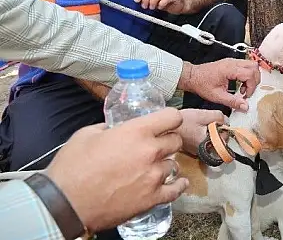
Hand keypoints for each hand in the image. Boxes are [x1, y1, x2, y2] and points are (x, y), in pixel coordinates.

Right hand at [45, 108, 187, 232]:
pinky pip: (176, 189)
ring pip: (174, 164)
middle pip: (176, 141)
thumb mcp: (86, 134)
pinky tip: (177, 182)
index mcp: (136, 132)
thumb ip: (108, 128)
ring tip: (155, 167)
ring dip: (165, 164)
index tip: (166, 123)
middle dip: (168, 140)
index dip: (170, 119)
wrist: (65, 204)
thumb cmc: (72, 168)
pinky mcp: (152, 198)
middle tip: (157, 145)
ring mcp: (154, 176)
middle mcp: (150, 152)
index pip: (172, 117)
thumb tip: (115, 129)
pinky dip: (177, 185)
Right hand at [177, 109, 225, 154]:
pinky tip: (196, 130)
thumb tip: (226, 121)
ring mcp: (198, 153)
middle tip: (208, 122)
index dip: (223, 128)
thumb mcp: (203, 115)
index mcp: (209, 146)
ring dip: (210, 133)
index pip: (225, 139)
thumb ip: (219, 117)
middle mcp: (204, 153)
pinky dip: (203, 136)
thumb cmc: (182, 123)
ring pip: (212, 142)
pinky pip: (204, 143)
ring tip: (201, 126)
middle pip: (220, 142)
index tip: (216, 122)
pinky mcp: (193, 151)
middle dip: (217, 131)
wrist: (164, 128)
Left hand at [179, 59, 260, 110]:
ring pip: (251, 65)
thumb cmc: (201, 84)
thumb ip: (232, 101)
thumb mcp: (217, 96)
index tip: (245, 95)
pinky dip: (247, 75)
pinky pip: (245, 66)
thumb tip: (245, 106)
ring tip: (244, 88)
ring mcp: (232, 61)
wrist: (192, 76)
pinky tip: (240, 84)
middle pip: (254, 67)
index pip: (250, 74)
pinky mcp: (231, 63)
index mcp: (229, 69)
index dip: (251, 86)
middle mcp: (232, 63)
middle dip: (254, 81)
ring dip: (251, 77)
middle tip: (247, 91)